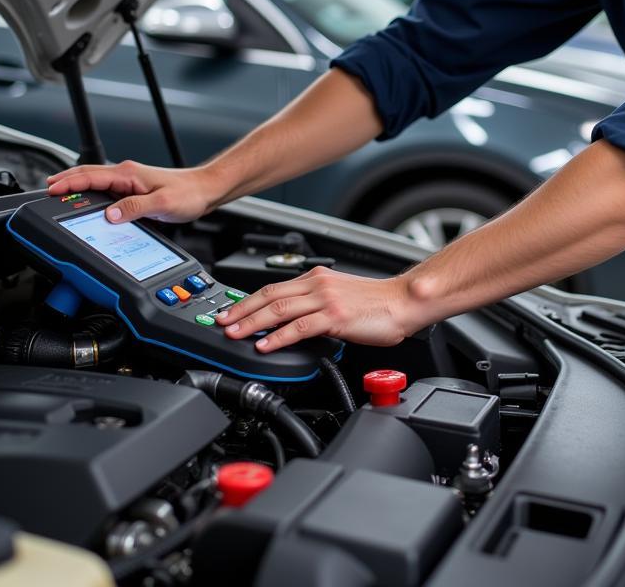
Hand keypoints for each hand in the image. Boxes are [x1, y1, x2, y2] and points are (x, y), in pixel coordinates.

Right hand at [46, 159, 215, 223]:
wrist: (205, 190)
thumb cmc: (188, 194)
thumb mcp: (161, 204)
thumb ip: (134, 208)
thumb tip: (109, 215)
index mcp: (128, 174)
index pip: (90, 176)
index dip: (68, 182)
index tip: (51, 188)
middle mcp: (126, 174)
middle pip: (88, 175)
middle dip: (65, 181)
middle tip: (46, 189)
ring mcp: (129, 181)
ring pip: (96, 181)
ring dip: (77, 186)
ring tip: (59, 194)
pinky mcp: (134, 190)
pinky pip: (106, 190)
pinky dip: (91, 194)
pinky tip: (88, 203)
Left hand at [216, 267, 421, 350]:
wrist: (403, 302)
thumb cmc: (377, 303)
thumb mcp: (339, 296)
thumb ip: (315, 304)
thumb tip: (291, 321)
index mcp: (317, 277)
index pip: (272, 287)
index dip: (248, 300)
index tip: (230, 311)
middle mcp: (317, 284)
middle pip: (268, 295)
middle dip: (241, 311)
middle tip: (221, 323)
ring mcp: (325, 299)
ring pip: (278, 309)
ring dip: (252, 323)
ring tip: (234, 334)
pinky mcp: (335, 317)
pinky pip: (299, 327)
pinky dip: (278, 337)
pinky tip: (265, 345)